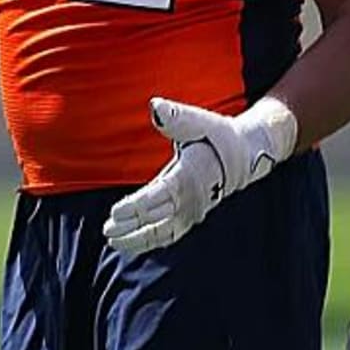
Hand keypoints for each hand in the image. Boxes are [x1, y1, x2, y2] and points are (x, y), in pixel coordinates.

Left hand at [103, 95, 297, 255]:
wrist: (242, 155)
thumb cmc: (216, 135)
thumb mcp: (199, 120)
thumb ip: (176, 117)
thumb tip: (156, 105)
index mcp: (190, 174)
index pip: (161, 194)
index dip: (138, 205)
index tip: (116, 212)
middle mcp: (191, 198)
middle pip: (157, 218)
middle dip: (130, 226)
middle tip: (107, 230)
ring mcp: (192, 212)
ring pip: (162, 232)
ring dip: (137, 239)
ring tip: (113, 241)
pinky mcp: (191, 218)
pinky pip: (169, 235)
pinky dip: (150, 242)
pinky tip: (130, 244)